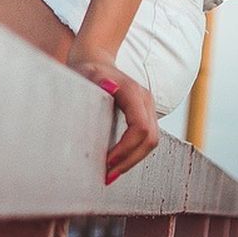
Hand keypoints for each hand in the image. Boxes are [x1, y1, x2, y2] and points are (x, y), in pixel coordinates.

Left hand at [67, 50, 157, 182]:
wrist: (95, 60)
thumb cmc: (87, 68)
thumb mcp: (86, 72)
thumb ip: (96, 79)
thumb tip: (110, 86)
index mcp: (134, 93)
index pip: (140, 128)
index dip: (126, 149)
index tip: (107, 162)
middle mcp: (146, 101)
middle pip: (150, 139)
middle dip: (130, 160)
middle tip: (108, 176)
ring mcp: (147, 108)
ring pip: (151, 142)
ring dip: (133, 160)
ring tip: (111, 173)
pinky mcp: (144, 116)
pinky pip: (145, 139)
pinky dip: (133, 154)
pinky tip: (116, 163)